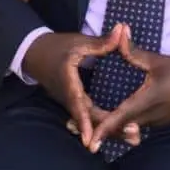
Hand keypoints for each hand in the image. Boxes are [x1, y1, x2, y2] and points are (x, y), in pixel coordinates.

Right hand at [22, 24, 124, 146]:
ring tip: (133, 138)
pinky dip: (103, 124)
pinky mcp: (75, 103)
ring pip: (89, 120)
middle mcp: (69, 97)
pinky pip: (88, 117)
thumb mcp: (78, 43)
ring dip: (109, 130)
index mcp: (68, 82)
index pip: (77, 103)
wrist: (36, 54)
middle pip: (88, 118)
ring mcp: (71, 102)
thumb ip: (101, 41)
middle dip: (109, 129)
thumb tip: (121, 29)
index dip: (83, 121)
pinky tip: (121, 130)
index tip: (91, 139)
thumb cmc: (57, 47)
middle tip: (133, 136)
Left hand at [88, 27, 169, 152]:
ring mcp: (158, 121)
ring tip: (95, 120)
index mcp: (147, 102)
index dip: (102, 130)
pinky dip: (126, 123)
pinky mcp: (163, 120)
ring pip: (130, 128)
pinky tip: (120, 115)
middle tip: (79, 125)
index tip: (88, 141)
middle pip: (120, 128)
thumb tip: (119, 32)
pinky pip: (140, 125)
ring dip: (114, 126)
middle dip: (101, 127)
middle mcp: (150, 117)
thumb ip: (134, 51)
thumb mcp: (159, 61)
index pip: (119, 119)